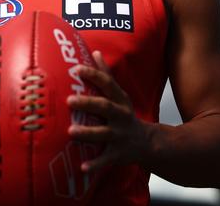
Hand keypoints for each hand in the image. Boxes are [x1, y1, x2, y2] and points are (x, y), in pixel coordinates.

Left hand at [67, 51, 148, 172]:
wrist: (150, 143)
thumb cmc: (125, 114)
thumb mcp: (119, 94)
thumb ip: (106, 74)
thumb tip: (95, 51)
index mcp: (118, 100)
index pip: (107, 83)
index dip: (93, 74)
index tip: (76, 68)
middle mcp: (120, 116)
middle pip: (105, 107)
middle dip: (88, 104)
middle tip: (69, 100)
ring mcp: (120, 136)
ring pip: (103, 134)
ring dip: (87, 133)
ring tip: (70, 131)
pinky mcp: (118, 154)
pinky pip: (105, 160)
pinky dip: (95, 165)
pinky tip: (82, 168)